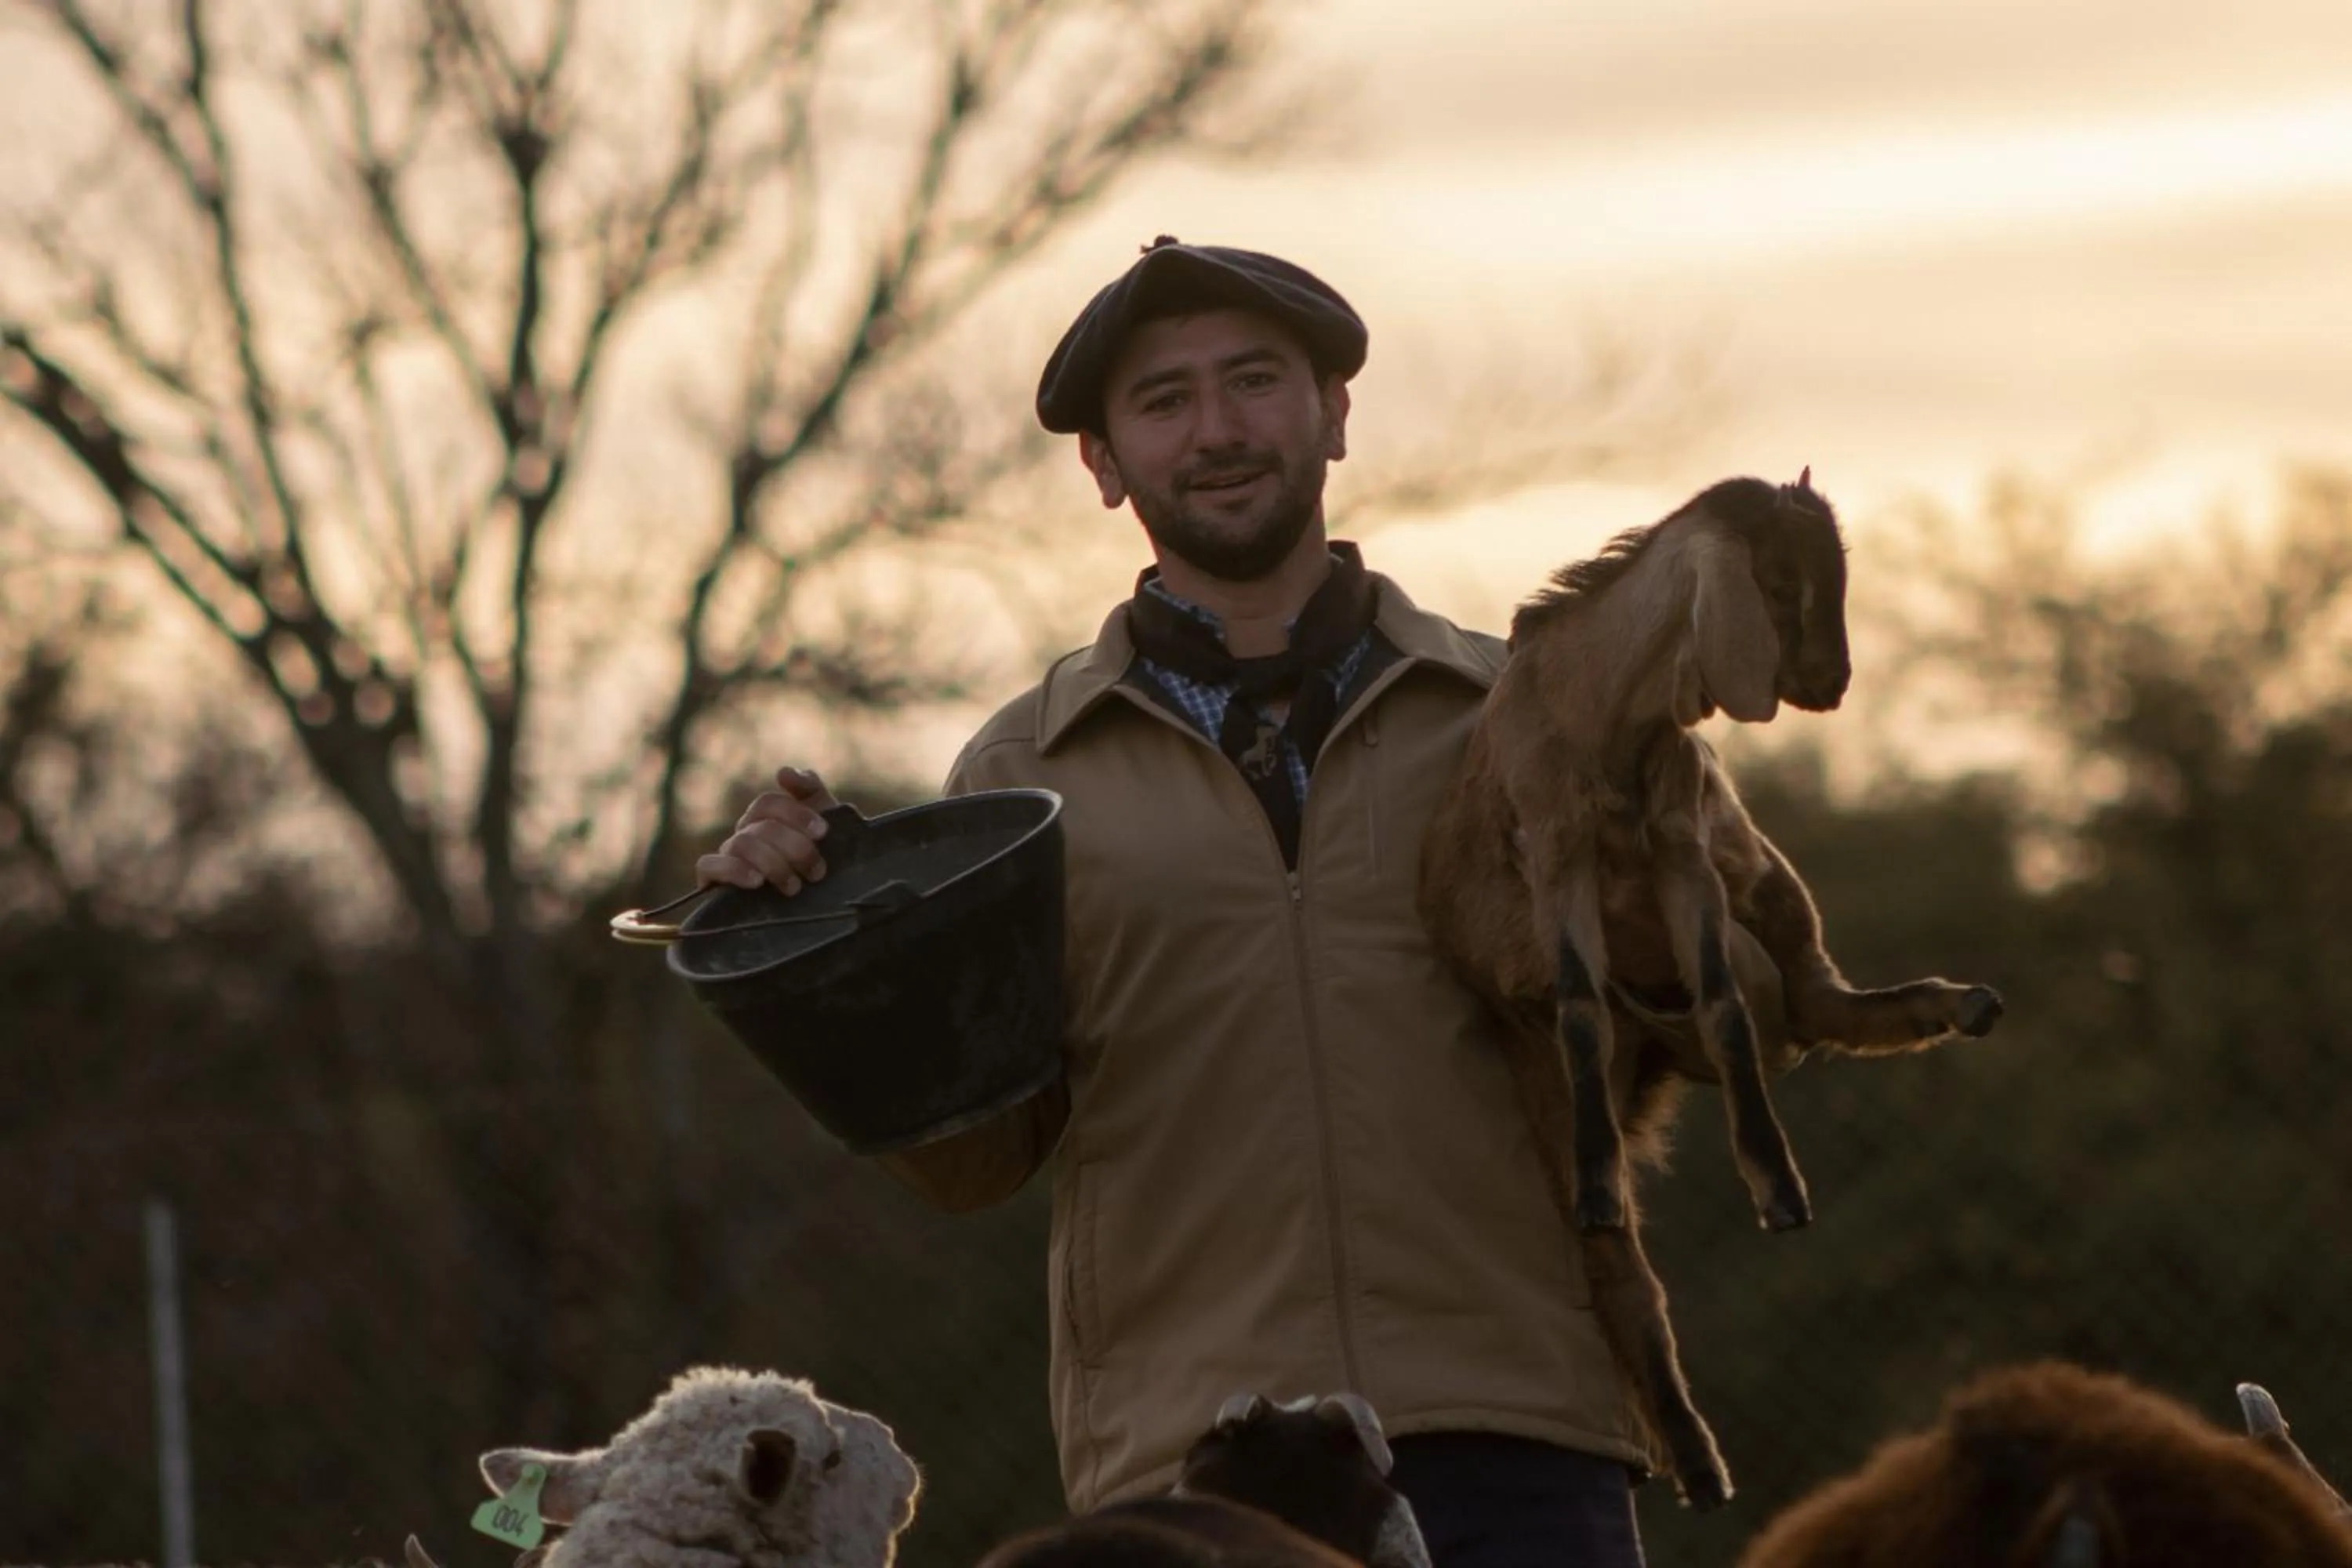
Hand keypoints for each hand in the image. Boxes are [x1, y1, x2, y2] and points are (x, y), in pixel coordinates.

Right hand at [696, 766, 842, 893]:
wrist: (821, 908)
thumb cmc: (821, 863)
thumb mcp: (825, 826)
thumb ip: (810, 792)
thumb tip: (782, 772)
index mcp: (766, 818)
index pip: (769, 803)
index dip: (796, 813)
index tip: (823, 832)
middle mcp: (744, 833)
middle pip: (760, 826)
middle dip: (794, 847)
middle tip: (818, 871)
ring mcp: (728, 856)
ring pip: (741, 844)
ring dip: (772, 863)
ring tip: (794, 887)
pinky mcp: (712, 881)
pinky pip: (708, 865)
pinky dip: (733, 870)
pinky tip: (756, 882)